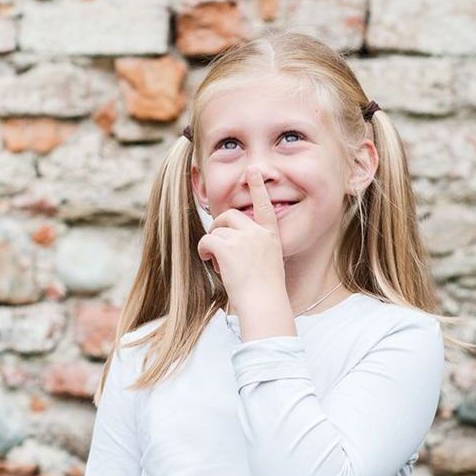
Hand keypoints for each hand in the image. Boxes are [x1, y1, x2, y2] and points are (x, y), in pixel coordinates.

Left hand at [197, 166, 286, 312]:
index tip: (254, 170)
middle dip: (220, 227)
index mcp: (271, 236)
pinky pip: (208, 240)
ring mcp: (244, 239)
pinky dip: (204, 251)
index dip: (258, 187)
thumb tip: (229, 246)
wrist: (264, 304)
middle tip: (218, 246)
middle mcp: (258, 233)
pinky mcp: (227, 247)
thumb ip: (254, 249)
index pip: (265, 206)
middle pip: (231, 216)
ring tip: (222, 267)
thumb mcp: (268, 265)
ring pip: (217, 232)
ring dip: (214, 247)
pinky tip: (211, 262)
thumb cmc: (265, 293)